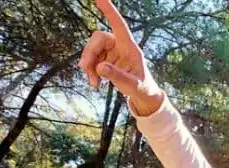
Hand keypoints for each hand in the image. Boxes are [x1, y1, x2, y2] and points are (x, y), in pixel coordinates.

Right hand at [78, 0, 163, 115]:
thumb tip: (100, 67)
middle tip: (85, 69)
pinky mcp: (105, 60)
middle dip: (89, 53)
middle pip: (98, 38)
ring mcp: (111, 52)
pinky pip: (91, 59)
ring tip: (93, 84)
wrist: (142, 95)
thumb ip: (118, 76)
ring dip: (88, 65)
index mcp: (130, 47)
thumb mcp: (133, 85)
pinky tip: (94, 83)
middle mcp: (120, 46)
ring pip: (91, 50)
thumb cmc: (142, 88)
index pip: (119, 25)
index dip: (110, 11)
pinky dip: (90, 71)